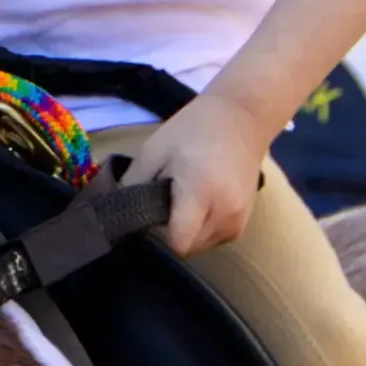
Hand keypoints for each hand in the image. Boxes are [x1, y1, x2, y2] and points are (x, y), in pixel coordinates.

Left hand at [115, 90, 270, 255]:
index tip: (149, 216)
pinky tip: (200, 202)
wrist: (243, 118)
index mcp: (200, 192)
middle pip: (187, 248)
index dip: (158, 236)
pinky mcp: (244, 223)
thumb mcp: (153, 151)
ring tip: (184, 199)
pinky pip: (214, 239)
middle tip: (165, 201)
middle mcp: (225, 213)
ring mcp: (238, 221)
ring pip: (200, 247)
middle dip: (171, 233)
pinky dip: (202, 229)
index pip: (177, 243)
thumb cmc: (193, 129)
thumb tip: (121, 215)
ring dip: (187, 232)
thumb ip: (134, 186)